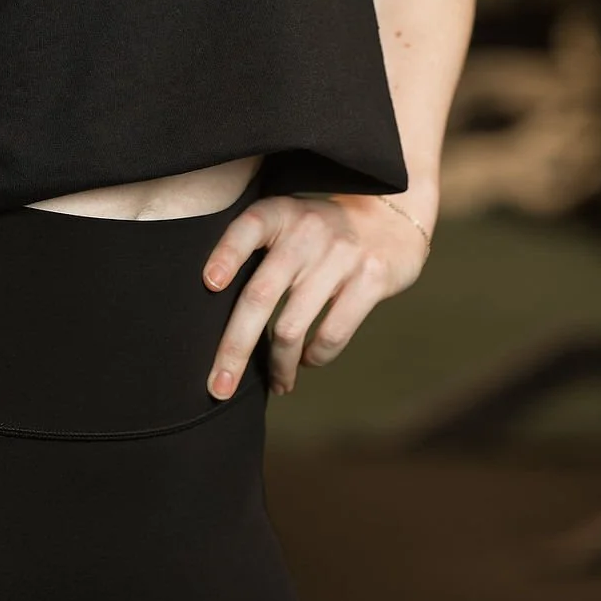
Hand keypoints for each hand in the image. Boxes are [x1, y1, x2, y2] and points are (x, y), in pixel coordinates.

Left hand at [202, 193, 431, 398]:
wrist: (392, 217)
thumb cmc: (324, 231)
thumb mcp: (290, 222)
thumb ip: (259, 251)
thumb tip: (216, 311)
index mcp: (281, 214)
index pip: (247, 229)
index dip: (226, 255)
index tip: (209, 284)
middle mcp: (307, 232)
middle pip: (260, 296)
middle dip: (235, 349)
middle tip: (218, 387)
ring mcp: (341, 256)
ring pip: (292, 326)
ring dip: (278, 365)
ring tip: (276, 381)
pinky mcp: (370, 279)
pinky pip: (332, 333)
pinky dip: (314, 357)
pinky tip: (307, 361)